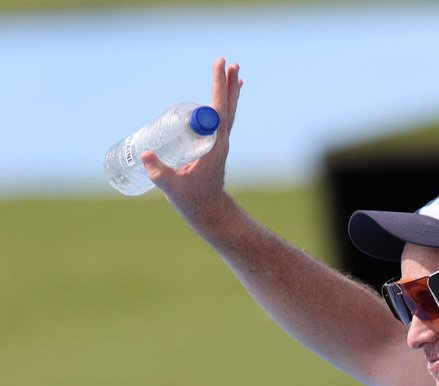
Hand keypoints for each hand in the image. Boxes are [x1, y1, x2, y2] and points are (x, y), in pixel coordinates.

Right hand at [142, 58, 242, 229]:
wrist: (208, 212)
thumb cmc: (191, 200)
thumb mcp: (171, 187)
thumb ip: (158, 172)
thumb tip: (145, 154)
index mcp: (213, 147)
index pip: (217, 113)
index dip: (218, 92)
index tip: (220, 72)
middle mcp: (220, 142)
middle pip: (226, 108)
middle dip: (227, 85)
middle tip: (231, 62)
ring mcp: (219, 144)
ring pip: (227, 113)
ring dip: (229, 92)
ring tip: (234, 72)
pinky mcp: (215, 146)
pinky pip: (222, 121)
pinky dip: (225, 105)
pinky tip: (226, 98)